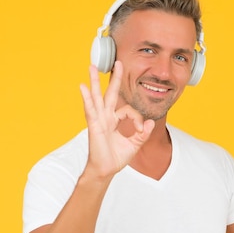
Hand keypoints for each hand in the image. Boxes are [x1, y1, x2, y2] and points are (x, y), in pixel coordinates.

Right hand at [79, 61, 154, 178]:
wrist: (106, 170)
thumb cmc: (116, 158)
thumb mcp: (134, 145)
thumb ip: (143, 134)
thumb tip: (151, 122)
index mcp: (114, 121)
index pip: (128, 111)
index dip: (137, 118)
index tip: (141, 130)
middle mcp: (105, 117)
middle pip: (109, 93)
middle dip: (114, 78)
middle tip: (118, 62)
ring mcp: (98, 120)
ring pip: (96, 97)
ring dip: (94, 81)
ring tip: (92, 66)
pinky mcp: (94, 126)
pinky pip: (90, 110)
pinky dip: (86, 98)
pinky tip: (82, 87)